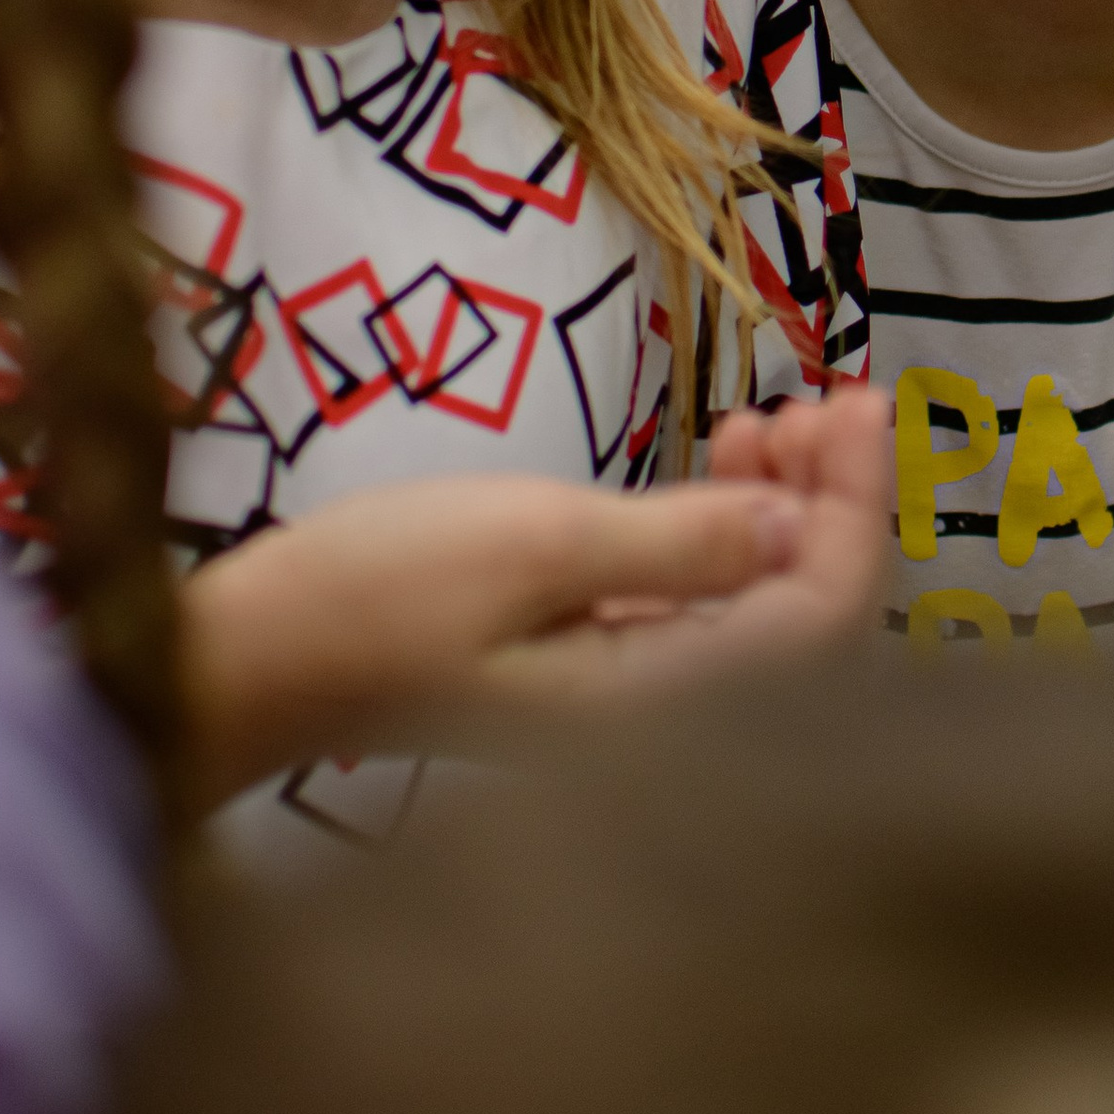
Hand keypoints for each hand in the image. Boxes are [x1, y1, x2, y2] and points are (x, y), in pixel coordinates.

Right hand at [179, 388, 892, 805]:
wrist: (251, 658)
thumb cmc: (377, 595)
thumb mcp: (534, 544)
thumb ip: (678, 544)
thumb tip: (796, 532)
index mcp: (661, 702)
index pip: (819, 618)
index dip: (857, 510)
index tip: (862, 403)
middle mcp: (661, 715)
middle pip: (805, 616)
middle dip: (834, 505)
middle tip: (830, 398)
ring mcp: (626, 693)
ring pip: (758, 603)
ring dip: (786, 508)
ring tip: (776, 418)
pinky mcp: (589, 664)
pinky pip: (703, 602)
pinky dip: (727, 528)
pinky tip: (725, 463)